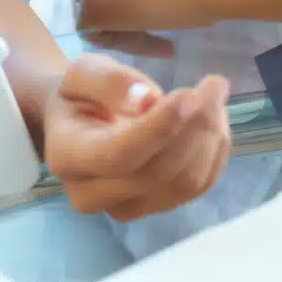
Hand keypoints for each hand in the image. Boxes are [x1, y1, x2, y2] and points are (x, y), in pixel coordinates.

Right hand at [43, 54, 231, 220]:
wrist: (79, 123)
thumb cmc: (80, 94)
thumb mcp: (84, 72)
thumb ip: (110, 82)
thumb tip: (148, 101)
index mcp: (66, 155)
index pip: (118, 154)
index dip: (159, 128)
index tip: (191, 95)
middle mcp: (89, 195)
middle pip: (156, 172)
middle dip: (194, 127)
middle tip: (214, 84)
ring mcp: (124, 209)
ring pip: (184, 183)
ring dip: (209, 137)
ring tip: (212, 95)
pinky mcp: (155, 209)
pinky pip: (199, 186)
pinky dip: (214, 150)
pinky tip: (212, 119)